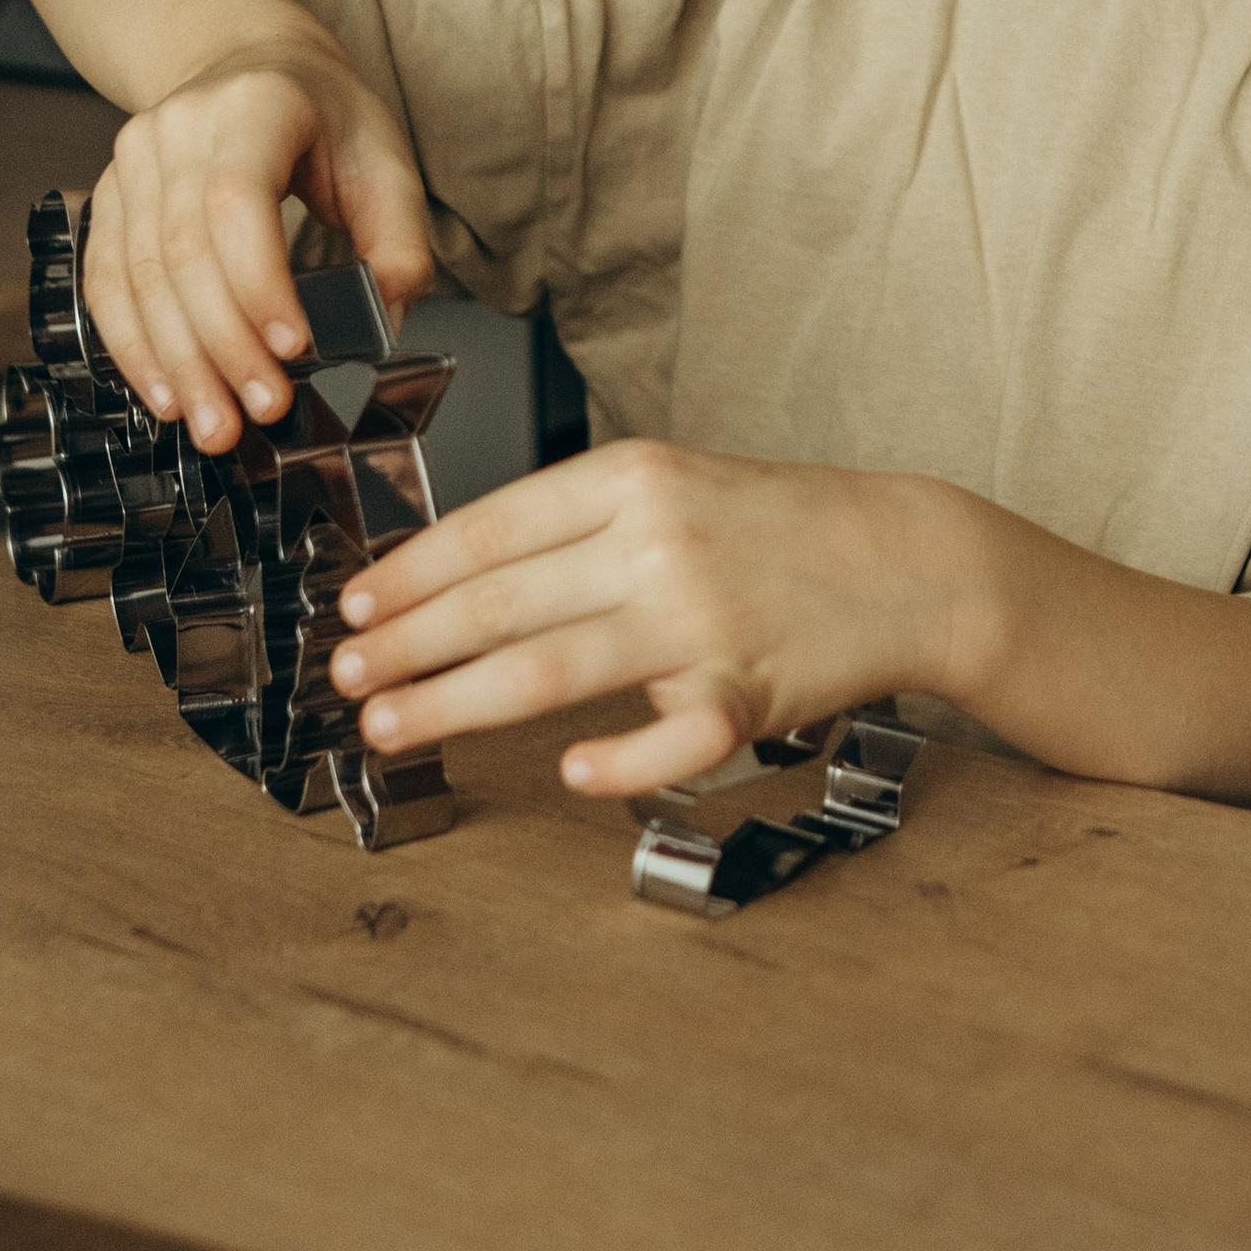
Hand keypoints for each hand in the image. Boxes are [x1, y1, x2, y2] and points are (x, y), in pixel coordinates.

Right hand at [81, 41, 433, 450]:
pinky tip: (164, 394)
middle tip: (261, 410)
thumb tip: (384, 314)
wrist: (250, 67)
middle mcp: (177, 129)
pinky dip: (132, 346)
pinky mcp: (108, 197)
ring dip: (176, 362)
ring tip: (214, 423)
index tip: (295, 347)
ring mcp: (132, 162)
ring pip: (138, 275)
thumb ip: (398, 239)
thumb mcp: (385, 161)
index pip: (237, 201)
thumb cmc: (323, 118)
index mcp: (253, 107)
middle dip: (221, 345)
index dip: (258, 282)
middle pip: (182, 250)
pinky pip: (105, 281)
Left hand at [327, 441, 981, 796]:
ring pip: (550, 669)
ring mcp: (702, 618)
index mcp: (633, 477)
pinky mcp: (748, 690)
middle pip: (501, 602)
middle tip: (344, 673)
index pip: (493, 527)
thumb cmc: (777, 527)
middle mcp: (658, 541)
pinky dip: (618, 762)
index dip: (411, 571)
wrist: (907, 559)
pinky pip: (670, 738)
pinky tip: (570, 773)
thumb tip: (457, 577)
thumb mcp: (672, 486)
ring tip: (390, 723)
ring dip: (455, 701)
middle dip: (406, 642)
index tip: (353, 602)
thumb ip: (576, 525)